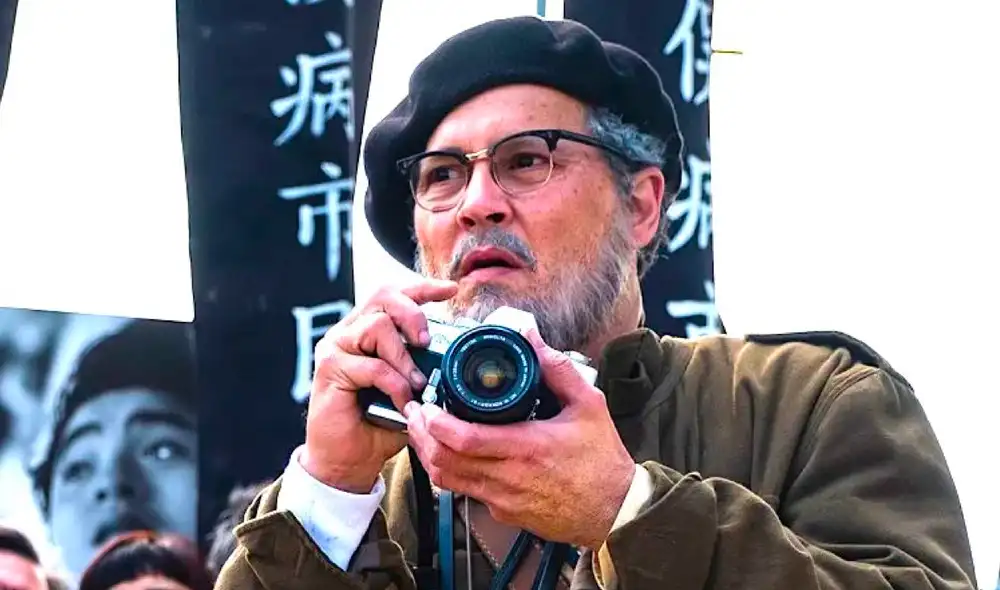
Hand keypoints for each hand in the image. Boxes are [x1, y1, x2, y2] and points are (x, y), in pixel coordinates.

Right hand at [301, 279, 458, 493]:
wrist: (348, 460)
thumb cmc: (379, 423)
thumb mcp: (410, 388)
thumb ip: (424, 366)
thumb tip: (456, 353)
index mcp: (367, 329)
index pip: (394, 294)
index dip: (423, 288)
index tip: (451, 290)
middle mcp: (348, 331)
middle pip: (383, 296)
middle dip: (413, 313)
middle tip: (426, 342)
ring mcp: (336, 347)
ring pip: (377, 327)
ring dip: (404, 357)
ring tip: (416, 383)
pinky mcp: (329, 368)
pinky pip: (373, 365)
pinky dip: (395, 383)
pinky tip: (402, 400)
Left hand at [404, 329, 635, 548]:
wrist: (615, 511)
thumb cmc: (602, 461)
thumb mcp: (588, 405)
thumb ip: (557, 369)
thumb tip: (531, 338)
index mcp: (527, 448)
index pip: (465, 440)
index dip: (435, 424)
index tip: (426, 405)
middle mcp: (509, 478)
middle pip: (444, 462)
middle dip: (420, 435)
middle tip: (414, 412)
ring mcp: (503, 500)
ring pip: (447, 481)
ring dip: (429, 454)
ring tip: (424, 430)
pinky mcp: (504, 513)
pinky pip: (465, 492)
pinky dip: (451, 471)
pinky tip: (452, 453)